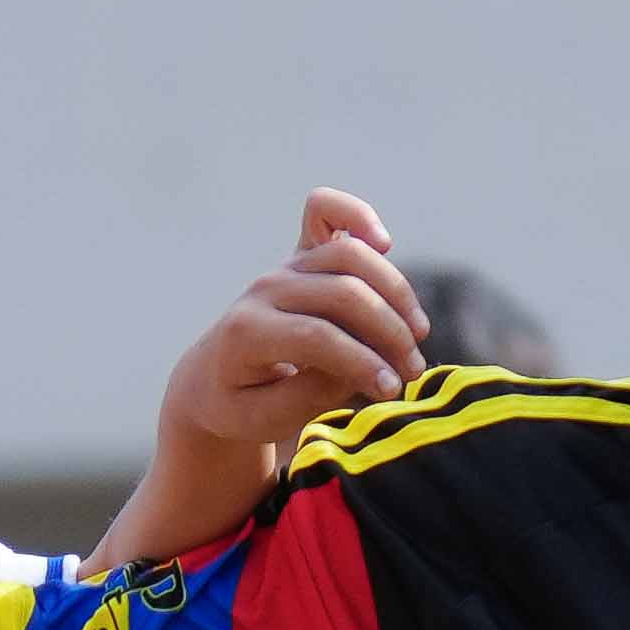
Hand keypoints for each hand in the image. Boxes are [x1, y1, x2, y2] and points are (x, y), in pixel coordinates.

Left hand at [160, 188, 429, 491]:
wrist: (212, 376)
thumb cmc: (241, 403)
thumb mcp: (266, 418)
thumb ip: (312, 395)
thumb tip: (363, 366)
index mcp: (247, 333)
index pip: (318, 337)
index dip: (363, 362)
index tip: (392, 390)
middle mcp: (265, 290)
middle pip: (343, 293)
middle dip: (388, 332)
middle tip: (413, 372)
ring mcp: (284, 267)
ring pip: (350, 255)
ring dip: (395, 292)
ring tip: (416, 334)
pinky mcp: (300, 254)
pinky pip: (325, 211)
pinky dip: (357, 216)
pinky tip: (384, 243)